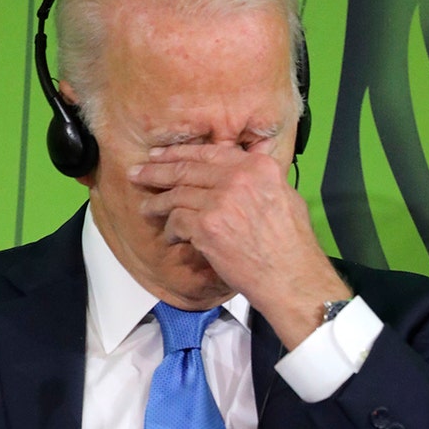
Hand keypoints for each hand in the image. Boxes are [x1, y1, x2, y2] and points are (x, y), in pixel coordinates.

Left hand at [129, 143, 350, 347]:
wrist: (290, 277)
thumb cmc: (290, 244)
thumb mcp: (284, 196)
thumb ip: (257, 179)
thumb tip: (241, 169)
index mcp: (257, 167)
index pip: (209, 151)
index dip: (179, 153)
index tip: (160, 156)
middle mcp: (238, 178)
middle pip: (186, 169)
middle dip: (157, 171)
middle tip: (138, 173)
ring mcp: (220, 201)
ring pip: (177, 196)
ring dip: (158, 204)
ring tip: (146, 209)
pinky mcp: (207, 227)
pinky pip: (177, 222)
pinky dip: (170, 231)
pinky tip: (170, 238)